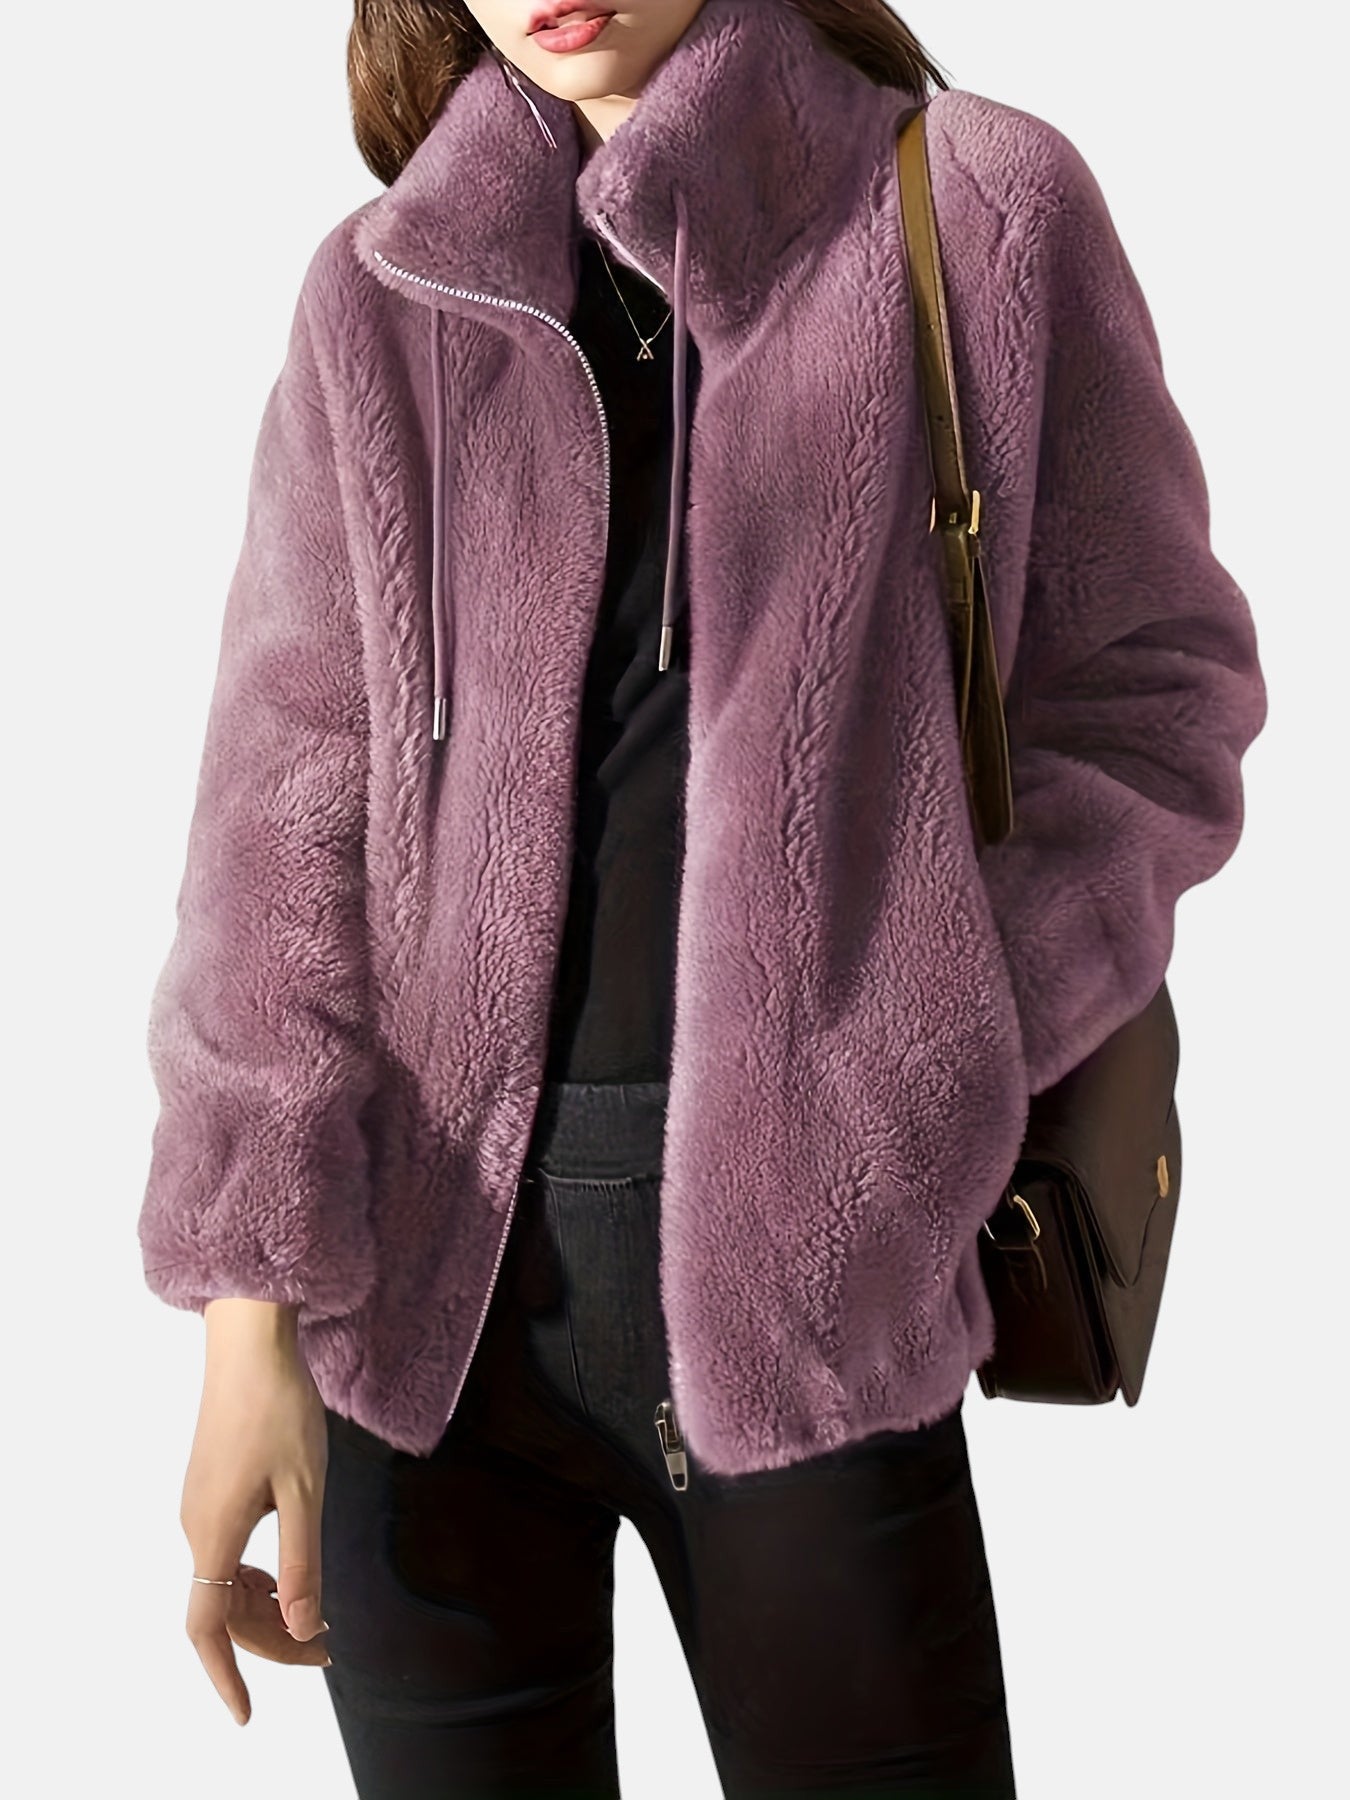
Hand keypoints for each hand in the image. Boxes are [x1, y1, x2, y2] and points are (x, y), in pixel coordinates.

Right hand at [180, 1300, 332, 1724]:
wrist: (250, 1343)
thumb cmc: (280, 1408)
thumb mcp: (305, 1489)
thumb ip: (303, 1562)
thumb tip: (302, 1627)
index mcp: (214, 1532)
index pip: (208, 1627)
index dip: (226, 1676)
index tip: (246, 1716)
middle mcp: (195, 1525)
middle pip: (225, 1610)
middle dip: (272, 1640)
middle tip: (328, 1650)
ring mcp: (198, 1505)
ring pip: (226, 1582)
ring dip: (267, 1607)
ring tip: (318, 1616)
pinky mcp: (209, 1487)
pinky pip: (226, 1553)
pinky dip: (257, 1575)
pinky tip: (290, 1569)